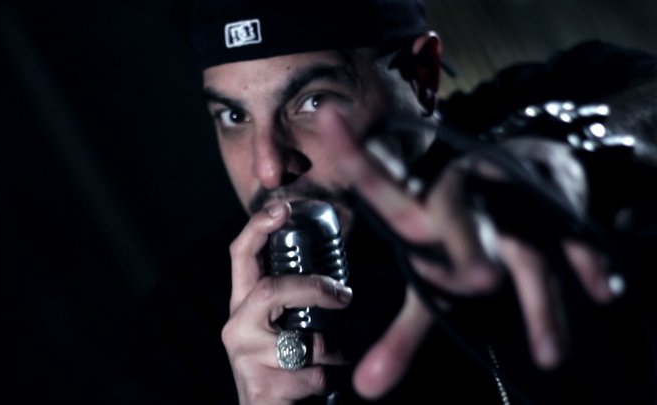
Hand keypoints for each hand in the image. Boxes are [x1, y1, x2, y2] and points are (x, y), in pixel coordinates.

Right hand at [221, 202, 352, 403]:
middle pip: (271, 290)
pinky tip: (321, 386)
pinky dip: (328, 380)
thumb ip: (299, 301)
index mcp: (243, 305)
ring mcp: (244, 358)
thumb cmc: (284, 367)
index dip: (258, 227)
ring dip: (333, 352)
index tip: (283, 207)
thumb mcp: (285, 326)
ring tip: (337, 359)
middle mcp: (236, 327)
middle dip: (314, 288)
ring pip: (303, 341)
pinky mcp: (259, 389)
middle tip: (345, 296)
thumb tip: (338, 275)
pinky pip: (312, 375)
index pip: (240, 255)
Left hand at [319, 110, 615, 398]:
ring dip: (537, 296)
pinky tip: (602, 292)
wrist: (531, 173)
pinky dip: (590, 263)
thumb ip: (402, 334)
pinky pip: (577, 237)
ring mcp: (513, 196)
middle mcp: (465, 192)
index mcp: (423, 203)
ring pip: (524, 243)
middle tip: (475, 280)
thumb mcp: (436, 280)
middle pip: (460, 214)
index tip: (330, 117)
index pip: (383, 184)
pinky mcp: (560, 204)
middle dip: (468, 244)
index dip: (355, 155)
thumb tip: (364, 393)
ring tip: (548, 354)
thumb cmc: (467, 233)